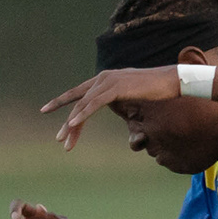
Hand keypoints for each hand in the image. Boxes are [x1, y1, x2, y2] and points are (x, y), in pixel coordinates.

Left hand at [39, 66, 177, 150]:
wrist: (172, 82)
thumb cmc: (156, 91)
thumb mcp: (131, 97)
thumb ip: (118, 101)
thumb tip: (114, 108)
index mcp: (104, 80)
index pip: (79, 93)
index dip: (61, 101)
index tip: (45, 110)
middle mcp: (102, 78)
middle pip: (78, 101)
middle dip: (67, 122)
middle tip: (59, 139)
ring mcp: (108, 81)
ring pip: (83, 105)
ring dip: (72, 124)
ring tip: (64, 140)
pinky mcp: (115, 88)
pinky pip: (94, 103)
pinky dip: (83, 114)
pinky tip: (73, 123)